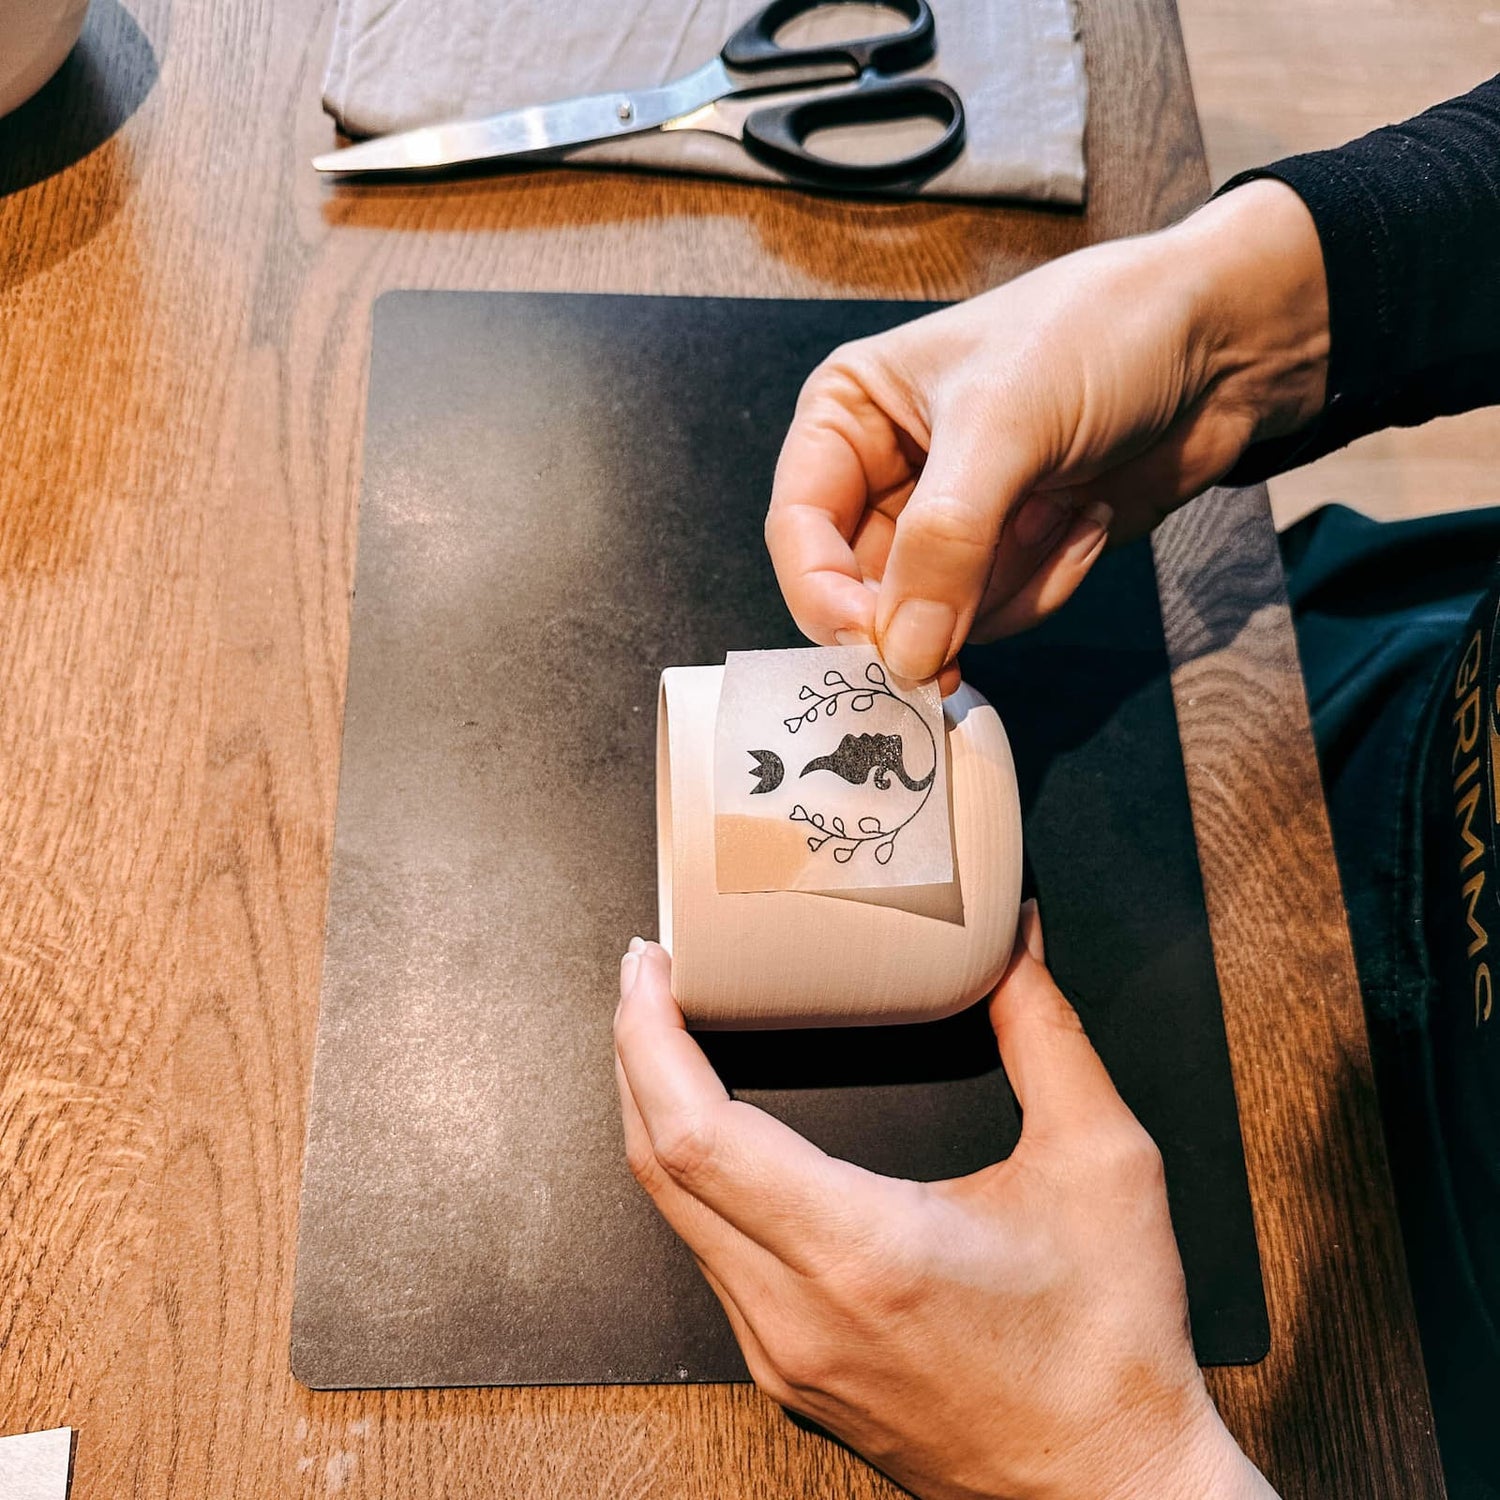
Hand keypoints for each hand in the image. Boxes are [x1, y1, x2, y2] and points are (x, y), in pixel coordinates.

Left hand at [614, 906, 1276, 1499]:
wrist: (1110, 1495)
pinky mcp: (789, 1372)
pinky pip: (708, 1255)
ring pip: (673, 1214)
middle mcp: (797, 1311)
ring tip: (673, 1034)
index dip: (649, 1038)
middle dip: (636, 1054)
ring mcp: (782, 1353)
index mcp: (862, 1250)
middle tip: (649, 975)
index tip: (648, 968)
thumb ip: (1047, 1036)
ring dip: (658, 1113)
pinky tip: (719, 1131)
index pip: (695, 1134)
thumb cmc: (1111, 1353)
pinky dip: (694, 1175)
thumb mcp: (1103, 1165)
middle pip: (657, 1165)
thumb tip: (1012, 946)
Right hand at [765, 179, 1328, 684]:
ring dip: (1005, 584)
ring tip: (1062, 506)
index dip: (826, 596)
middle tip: (972, 620)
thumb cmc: (1099, 336)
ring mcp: (948, 523)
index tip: (877, 647)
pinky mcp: (1006, 556)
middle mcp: (886, 473)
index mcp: (849, 415)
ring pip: (932, 616)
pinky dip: (1045, 583)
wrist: (1222, 344)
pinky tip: (1083, 515)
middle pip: (860, 590)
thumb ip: (944, 542)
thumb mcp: (1004, 423)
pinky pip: (996, 616)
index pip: (799, 531)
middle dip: (929, 605)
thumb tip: (903, 655)